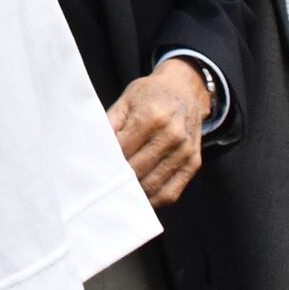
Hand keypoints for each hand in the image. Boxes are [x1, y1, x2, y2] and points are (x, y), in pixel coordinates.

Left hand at [107, 55, 209, 204]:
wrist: (186, 90)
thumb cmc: (151, 94)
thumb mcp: (126, 100)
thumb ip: (110, 124)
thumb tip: (96, 148)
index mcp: (152, 117)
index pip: (123, 150)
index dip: (107, 162)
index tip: (95, 169)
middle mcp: (172, 135)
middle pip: (137, 170)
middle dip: (117, 179)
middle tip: (101, 185)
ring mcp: (185, 151)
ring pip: (153, 185)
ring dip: (133, 193)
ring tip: (117, 194)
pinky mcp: (193, 163)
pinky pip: (171, 192)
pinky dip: (153, 200)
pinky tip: (139, 198)